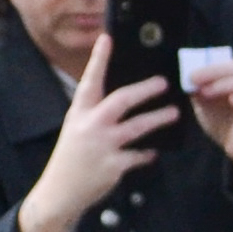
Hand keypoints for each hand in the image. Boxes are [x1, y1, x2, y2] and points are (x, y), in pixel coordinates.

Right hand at [18, 40, 182, 231]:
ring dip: (158, 118)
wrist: (59, 193)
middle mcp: (89, 126)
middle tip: (163, 82)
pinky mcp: (113, 166)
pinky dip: (148, 154)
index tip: (107, 38)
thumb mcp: (77, 130)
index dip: (99, 59)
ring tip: (173, 112)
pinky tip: (154, 152)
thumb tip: (125, 98)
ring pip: (137, 126)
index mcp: (79, 113)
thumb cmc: (72, 158)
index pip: (90, 81)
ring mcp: (102, 146)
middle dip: (145, 89)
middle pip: (121, 99)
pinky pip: (139, 156)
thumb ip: (96, 114)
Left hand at [184, 55, 232, 203]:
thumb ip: (197, 91)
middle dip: (214, 72)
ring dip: (226, 84)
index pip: (225, 63)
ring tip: (206, 92)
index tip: (190, 75)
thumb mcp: (203, 102)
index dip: (208, 66)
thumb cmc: (219, 117)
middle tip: (194, 79)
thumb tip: (187, 79)